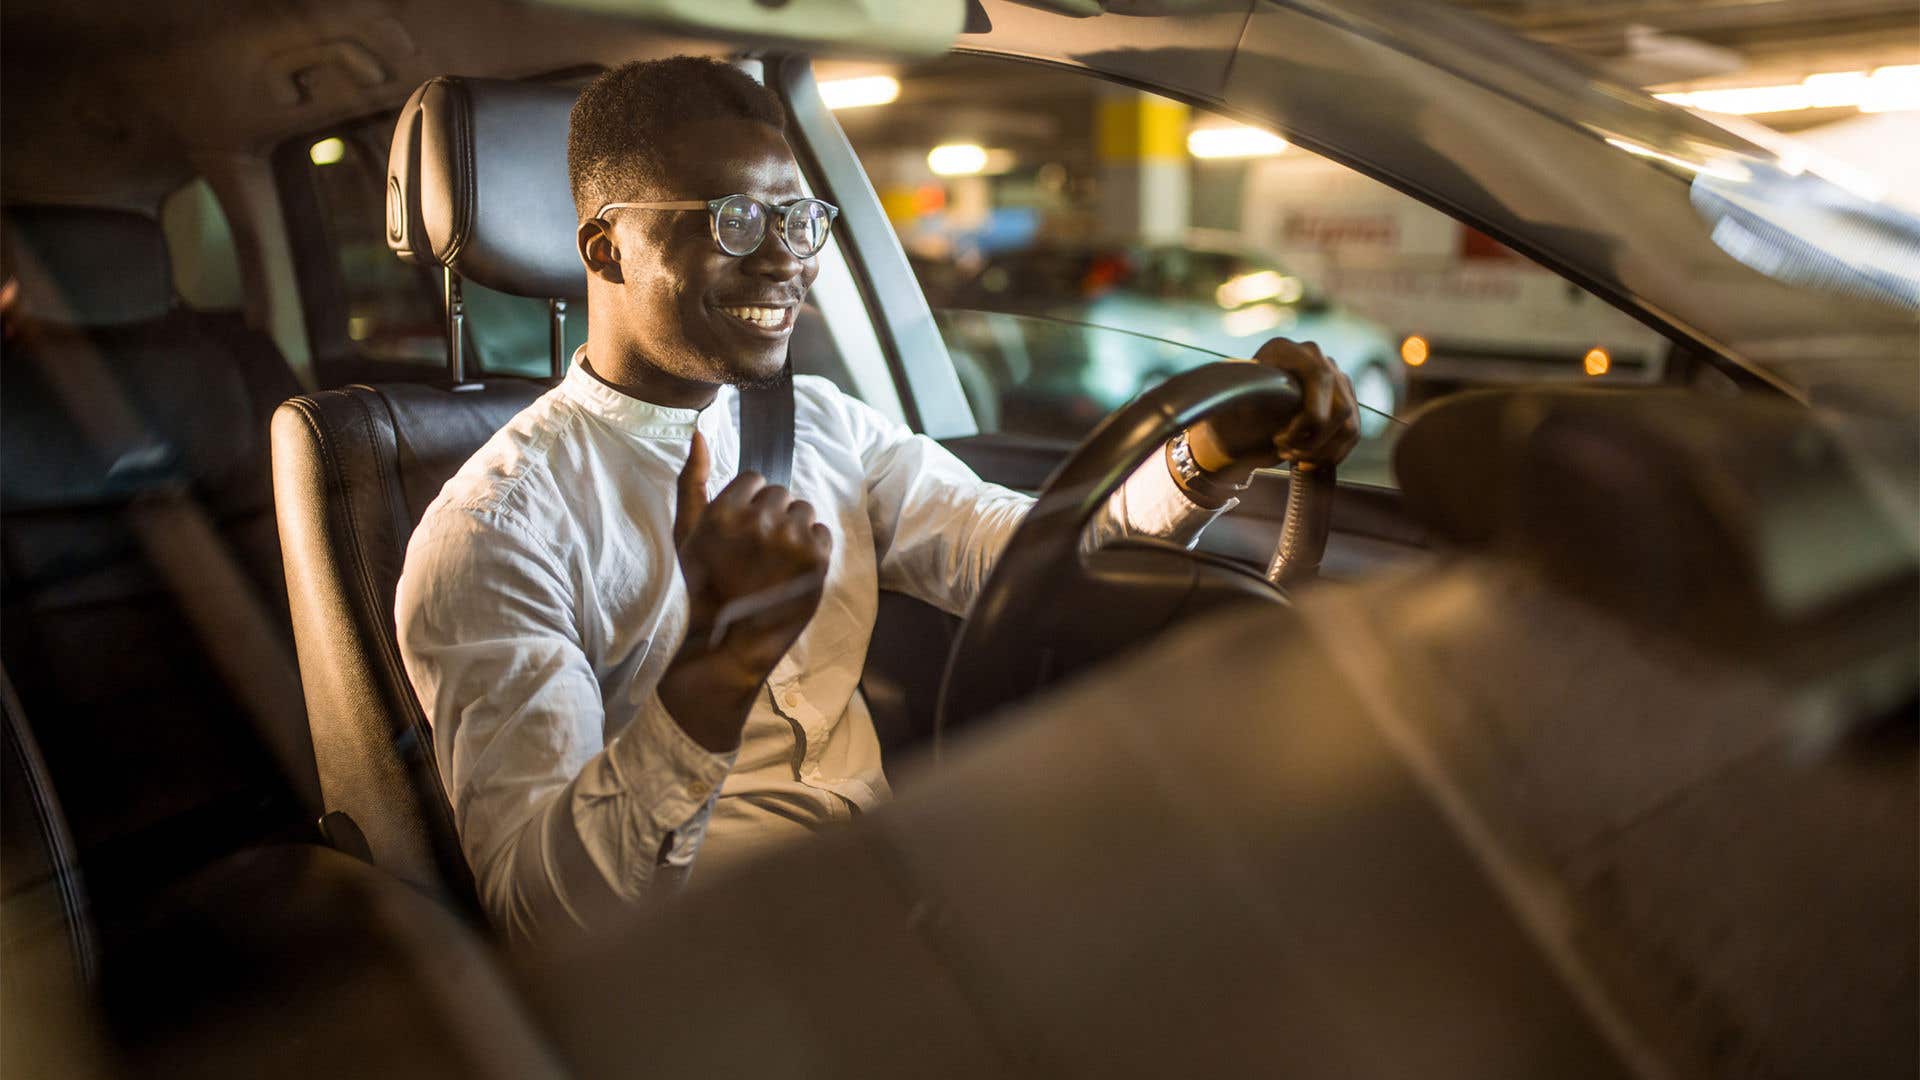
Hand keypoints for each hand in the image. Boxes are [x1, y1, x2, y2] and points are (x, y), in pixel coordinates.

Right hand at [658, 431, 832, 751]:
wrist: (726, 647)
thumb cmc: (702, 590)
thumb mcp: (686, 534)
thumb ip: (692, 480)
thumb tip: (700, 433)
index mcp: (724, 511)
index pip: (754, 480)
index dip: (749, 506)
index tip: (743, 534)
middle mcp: (760, 520)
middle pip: (780, 494)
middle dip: (771, 518)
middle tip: (758, 554)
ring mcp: (791, 540)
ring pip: (803, 511)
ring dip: (793, 532)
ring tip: (775, 564)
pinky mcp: (817, 559)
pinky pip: (822, 533)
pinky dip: (812, 550)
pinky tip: (791, 573)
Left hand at [1184, 338, 1361, 483]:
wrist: (1238, 423)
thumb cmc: (1232, 413)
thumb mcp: (1237, 404)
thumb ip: (1254, 400)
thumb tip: (1264, 405)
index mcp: (1285, 350)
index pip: (1320, 377)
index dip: (1309, 416)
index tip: (1281, 439)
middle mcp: (1314, 358)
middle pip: (1339, 406)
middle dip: (1314, 440)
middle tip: (1286, 452)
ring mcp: (1332, 377)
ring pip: (1349, 423)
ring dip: (1323, 450)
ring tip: (1295, 458)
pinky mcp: (1342, 399)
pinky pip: (1352, 432)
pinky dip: (1333, 453)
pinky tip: (1310, 460)